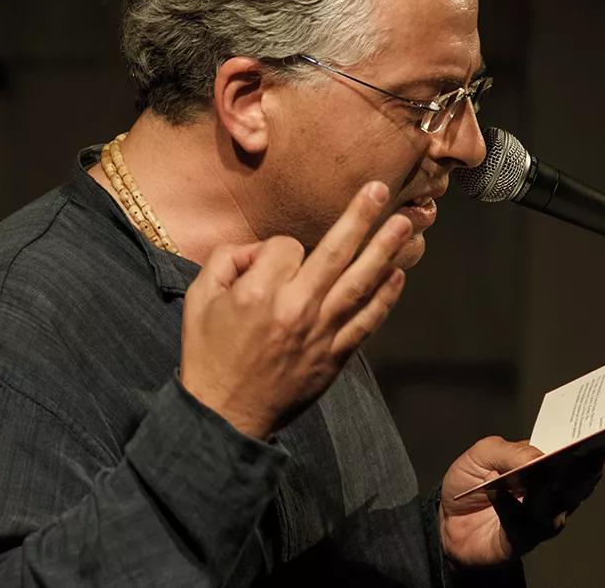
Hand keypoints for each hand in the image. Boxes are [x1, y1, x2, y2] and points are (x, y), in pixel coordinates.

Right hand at [179, 180, 410, 438]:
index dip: (277, 250)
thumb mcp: (198, 300)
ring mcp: (320, 333)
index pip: (286, 247)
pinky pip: (367, 321)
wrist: (225, 415)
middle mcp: (296, 308)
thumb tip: (261, 250)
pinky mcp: (335, 355)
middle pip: (336, 252)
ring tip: (407, 224)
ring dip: (385, 250)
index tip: (266, 265)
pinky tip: (399, 274)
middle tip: (382, 188)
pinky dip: (386, 297)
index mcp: (260, 292)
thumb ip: (226, 261)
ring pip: (360, 283)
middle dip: (361, 216)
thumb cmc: (209, 354)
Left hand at [439, 436, 604, 567]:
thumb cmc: (472, 481)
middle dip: (590, 470)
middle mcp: (551, 494)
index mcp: (548, 467)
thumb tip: (538, 454)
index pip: (581, 458)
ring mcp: (539, 519)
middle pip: (578, 484)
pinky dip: (510, 507)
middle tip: (599, 456)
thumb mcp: (484, 453)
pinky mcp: (520, 539)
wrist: (447, 519)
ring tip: (557, 477)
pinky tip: (500, 492)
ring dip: (559, 492)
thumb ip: (510, 451)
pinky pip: (521, 524)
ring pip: (558, 507)